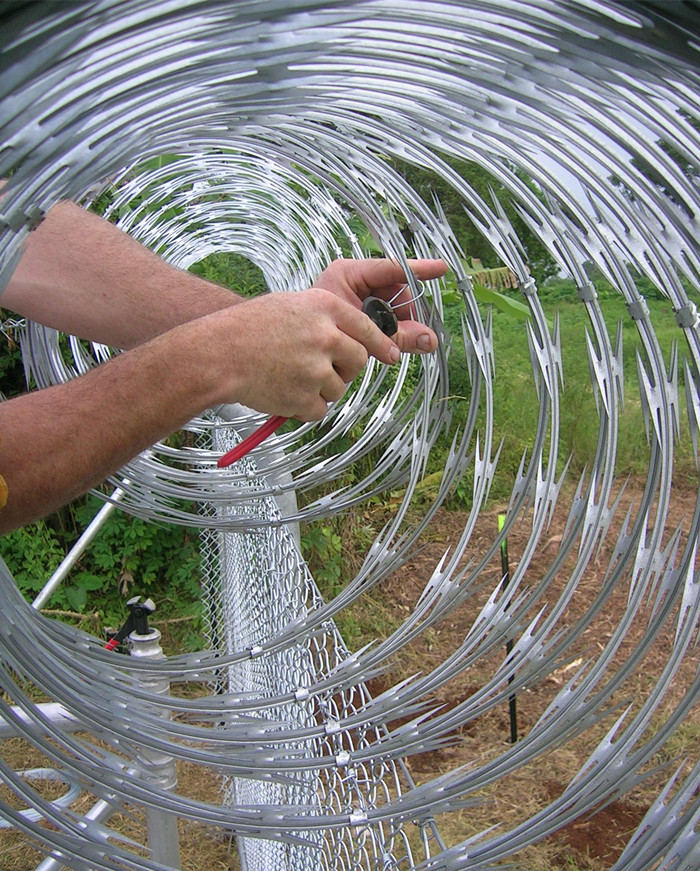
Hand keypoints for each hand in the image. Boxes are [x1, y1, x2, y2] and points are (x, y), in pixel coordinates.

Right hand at [203, 287, 401, 420]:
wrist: (217, 354)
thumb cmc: (246, 328)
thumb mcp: (290, 305)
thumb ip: (323, 318)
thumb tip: (350, 338)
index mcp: (325, 307)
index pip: (367, 327)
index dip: (381, 344)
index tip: (390, 354)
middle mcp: (326, 337)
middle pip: (358, 361)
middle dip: (347, 368)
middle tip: (323, 369)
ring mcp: (317, 369)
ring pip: (339, 387)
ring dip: (322, 388)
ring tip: (290, 377)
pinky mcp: (305, 397)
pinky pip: (320, 409)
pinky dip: (305, 407)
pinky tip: (284, 393)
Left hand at [313, 257, 447, 353]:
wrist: (294, 347)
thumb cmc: (318, 332)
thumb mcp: (361, 332)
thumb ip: (397, 336)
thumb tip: (431, 341)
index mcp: (348, 274)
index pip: (390, 268)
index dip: (418, 270)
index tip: (440, 269)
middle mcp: (354, 280)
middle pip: (396, 290)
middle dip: (404, 313)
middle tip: (403, 333)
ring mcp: (357, 294)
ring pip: (393, 305)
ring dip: (396, 324)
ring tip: (385, 340)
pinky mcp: (359, 309)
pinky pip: (385, 315)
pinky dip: (389, 329)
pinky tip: (382, 340)